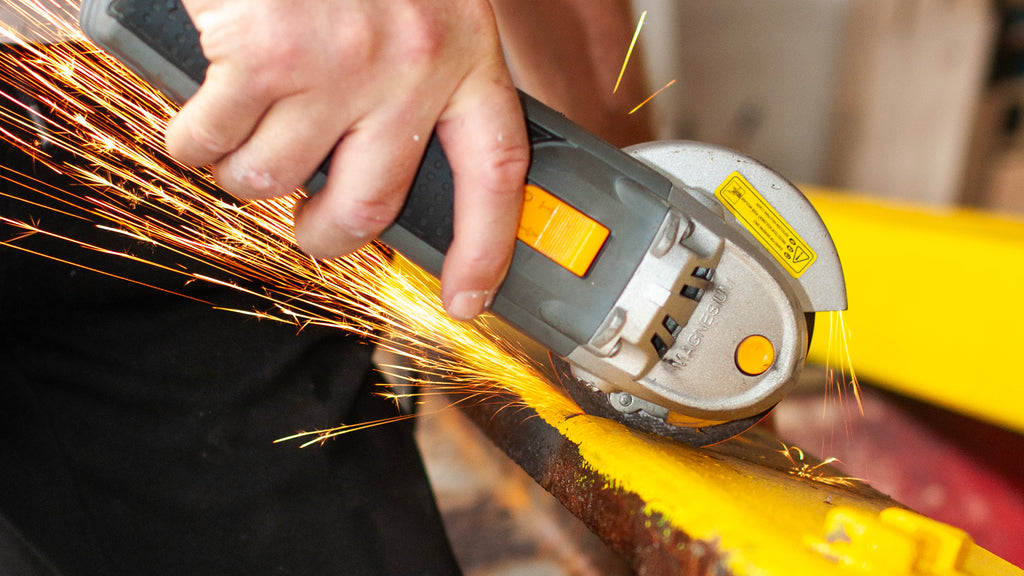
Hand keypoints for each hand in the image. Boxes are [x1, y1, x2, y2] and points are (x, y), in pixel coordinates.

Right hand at [167, 0, 528, 319]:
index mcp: (462, 53)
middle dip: (331, 238)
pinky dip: (193, 142)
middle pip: (371, 206)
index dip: (485, 247)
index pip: (495, 174)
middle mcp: (407, 68)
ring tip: (244, 141)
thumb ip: (426, 77)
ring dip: (249, 176)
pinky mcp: (260, 58)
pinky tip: (200, 113)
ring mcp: (334, 66)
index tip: (468, 296)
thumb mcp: (425, 4)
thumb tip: (400, 161)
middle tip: (316, 231)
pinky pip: (211, 143)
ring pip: (277, 181)